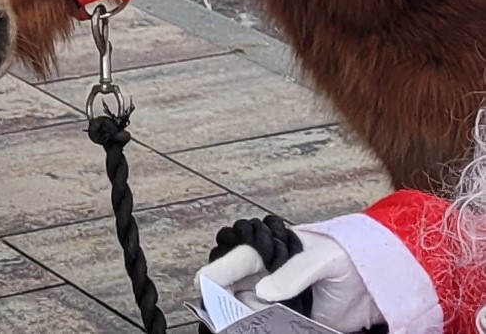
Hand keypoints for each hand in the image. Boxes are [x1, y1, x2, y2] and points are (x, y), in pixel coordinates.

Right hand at [197, 230, 384, 332]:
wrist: (376, 284)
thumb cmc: (347, 256)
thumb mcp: (322, 258)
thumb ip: (294, 272)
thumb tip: (264, 292)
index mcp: (265, 253)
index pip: (232, 261)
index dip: (213, 273)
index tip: (202, 287)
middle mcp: (264, 278)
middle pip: (232, 293)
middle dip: (230, 304)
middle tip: (237, 314)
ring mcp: (275, 303)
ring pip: (247, 314)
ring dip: (248, 321)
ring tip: (267, 319)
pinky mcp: (291, 323)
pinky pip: (269, 328)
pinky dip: (264, 329)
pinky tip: (271, 327)